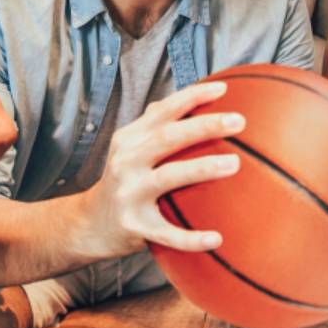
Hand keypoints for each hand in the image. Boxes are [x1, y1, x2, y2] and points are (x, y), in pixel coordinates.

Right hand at [81, 81, 243, 259]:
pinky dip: (191, 238)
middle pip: (167, 138)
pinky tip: (217, 238)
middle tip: (238, 121)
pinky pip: (167, 233)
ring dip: (202, 169)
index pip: (162, 112)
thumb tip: (193, 99)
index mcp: (129, 139)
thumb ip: (155, 127)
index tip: (223, 89)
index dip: (191, 97)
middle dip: (204, 126)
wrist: (89, 224)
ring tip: (234, 163)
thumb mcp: (130, 150)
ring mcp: (129, 194)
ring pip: (168, 178)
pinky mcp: (134, 226)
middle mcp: (126, 162)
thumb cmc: (123, 181)